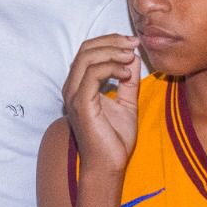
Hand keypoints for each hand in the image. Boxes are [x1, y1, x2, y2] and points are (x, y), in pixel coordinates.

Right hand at [62, 34, 141, 175]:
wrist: (109, 165)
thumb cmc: (114, 138)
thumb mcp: (127, 103)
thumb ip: (129, 81)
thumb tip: (134, 58)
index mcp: (80, 86)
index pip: (88, 51)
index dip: (110, 41)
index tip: (133, 43)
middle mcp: (72, 88)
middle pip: (86, 49)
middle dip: (112, 42)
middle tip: (133, 44)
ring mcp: (74, 96)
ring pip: (87, 58)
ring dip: (112, 52)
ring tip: (130, 58)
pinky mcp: (81, 105)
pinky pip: (92, 75)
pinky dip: (111, 68)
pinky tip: (126, 73)